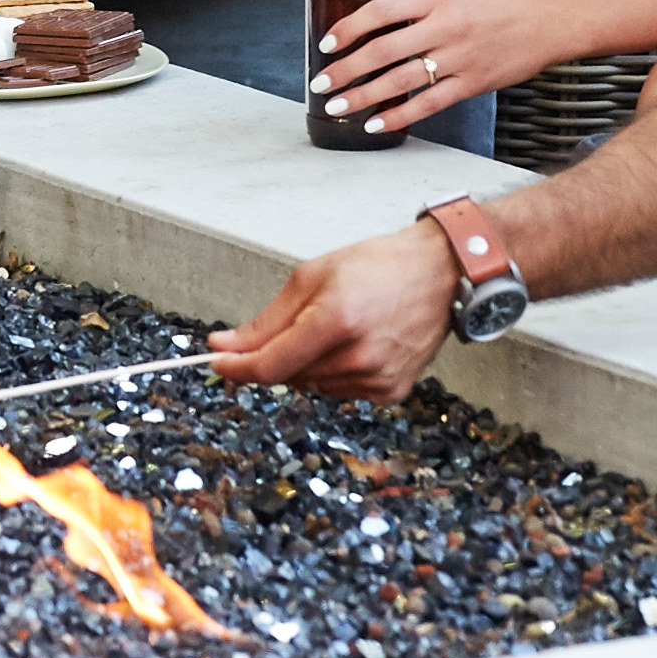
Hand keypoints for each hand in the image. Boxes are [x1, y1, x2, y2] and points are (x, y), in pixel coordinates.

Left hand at [210, 221, 458, 403]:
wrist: (440, 273)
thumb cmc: (380, 266)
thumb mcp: (313, 277)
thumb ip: (267, 320)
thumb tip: (226, 345)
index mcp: (335, 320)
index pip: (269, 364)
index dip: (236, 367)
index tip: (217, 360)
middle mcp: (357, 356)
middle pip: (288, 376)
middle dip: (277, 355)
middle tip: (297, 324)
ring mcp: (377, 378)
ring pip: (312, 385)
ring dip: (308, 363)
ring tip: (338, 328)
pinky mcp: (391, 391)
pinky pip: (341, 391)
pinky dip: (336, 372)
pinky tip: (356, 345)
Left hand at [306, 0, 559, 133]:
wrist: (551, 19)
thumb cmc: (505, 3)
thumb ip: (426, 8)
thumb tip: (387, 27)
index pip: (381, 11)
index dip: (349, 28)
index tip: (327, 44)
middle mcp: (445, 26)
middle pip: (382, 50)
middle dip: (344, 69)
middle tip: (320, 84)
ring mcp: (459, 56)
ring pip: (400, 80)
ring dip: (362, 95)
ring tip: (336, 107)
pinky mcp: (474, 83)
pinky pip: (429, 103)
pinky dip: (399, 116)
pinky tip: (376, 124)